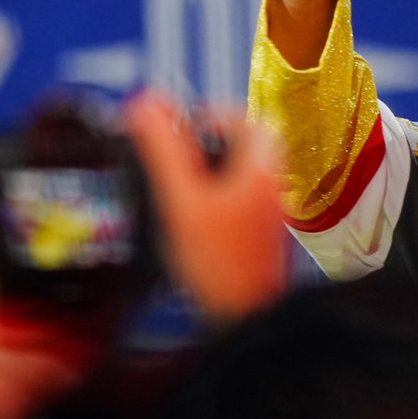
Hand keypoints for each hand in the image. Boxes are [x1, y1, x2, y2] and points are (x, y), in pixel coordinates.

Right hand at [123, 91, 285, 322]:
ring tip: (175, 184)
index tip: (173, 128)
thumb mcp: (180, 199)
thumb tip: (145, 103)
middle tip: (170, 154)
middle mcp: (273, 182)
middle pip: (239, 141)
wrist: (246, 316)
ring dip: (205, 168)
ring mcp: (268, 207)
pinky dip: (211, 194)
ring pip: (237, 169)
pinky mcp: (259, 230)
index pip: (238, 115)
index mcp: (263, 165)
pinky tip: (189, 216)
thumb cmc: (219, 264)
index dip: (201, 114)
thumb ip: (162, 148)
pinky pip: (236, 196)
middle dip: (202, 141)